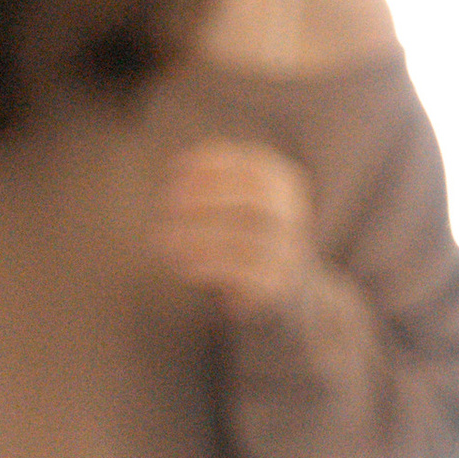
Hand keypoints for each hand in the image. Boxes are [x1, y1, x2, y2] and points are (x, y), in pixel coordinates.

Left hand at [152, 137, 316, 317]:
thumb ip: (216, 184)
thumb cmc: (247, 239)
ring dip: (200, 236)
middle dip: (208, 195)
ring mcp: (289, 251)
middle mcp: (293, 216)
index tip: (174, 170)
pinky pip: (242, 273)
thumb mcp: (237, 204)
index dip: (214, 164)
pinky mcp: (276, 285)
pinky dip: (208, 266)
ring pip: (245, 238)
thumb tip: (178, 168)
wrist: (288, 293)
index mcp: (285, 186)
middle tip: (168, 201)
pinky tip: (183, 265)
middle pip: (255, 197)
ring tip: (165, 239)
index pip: (254, 166)